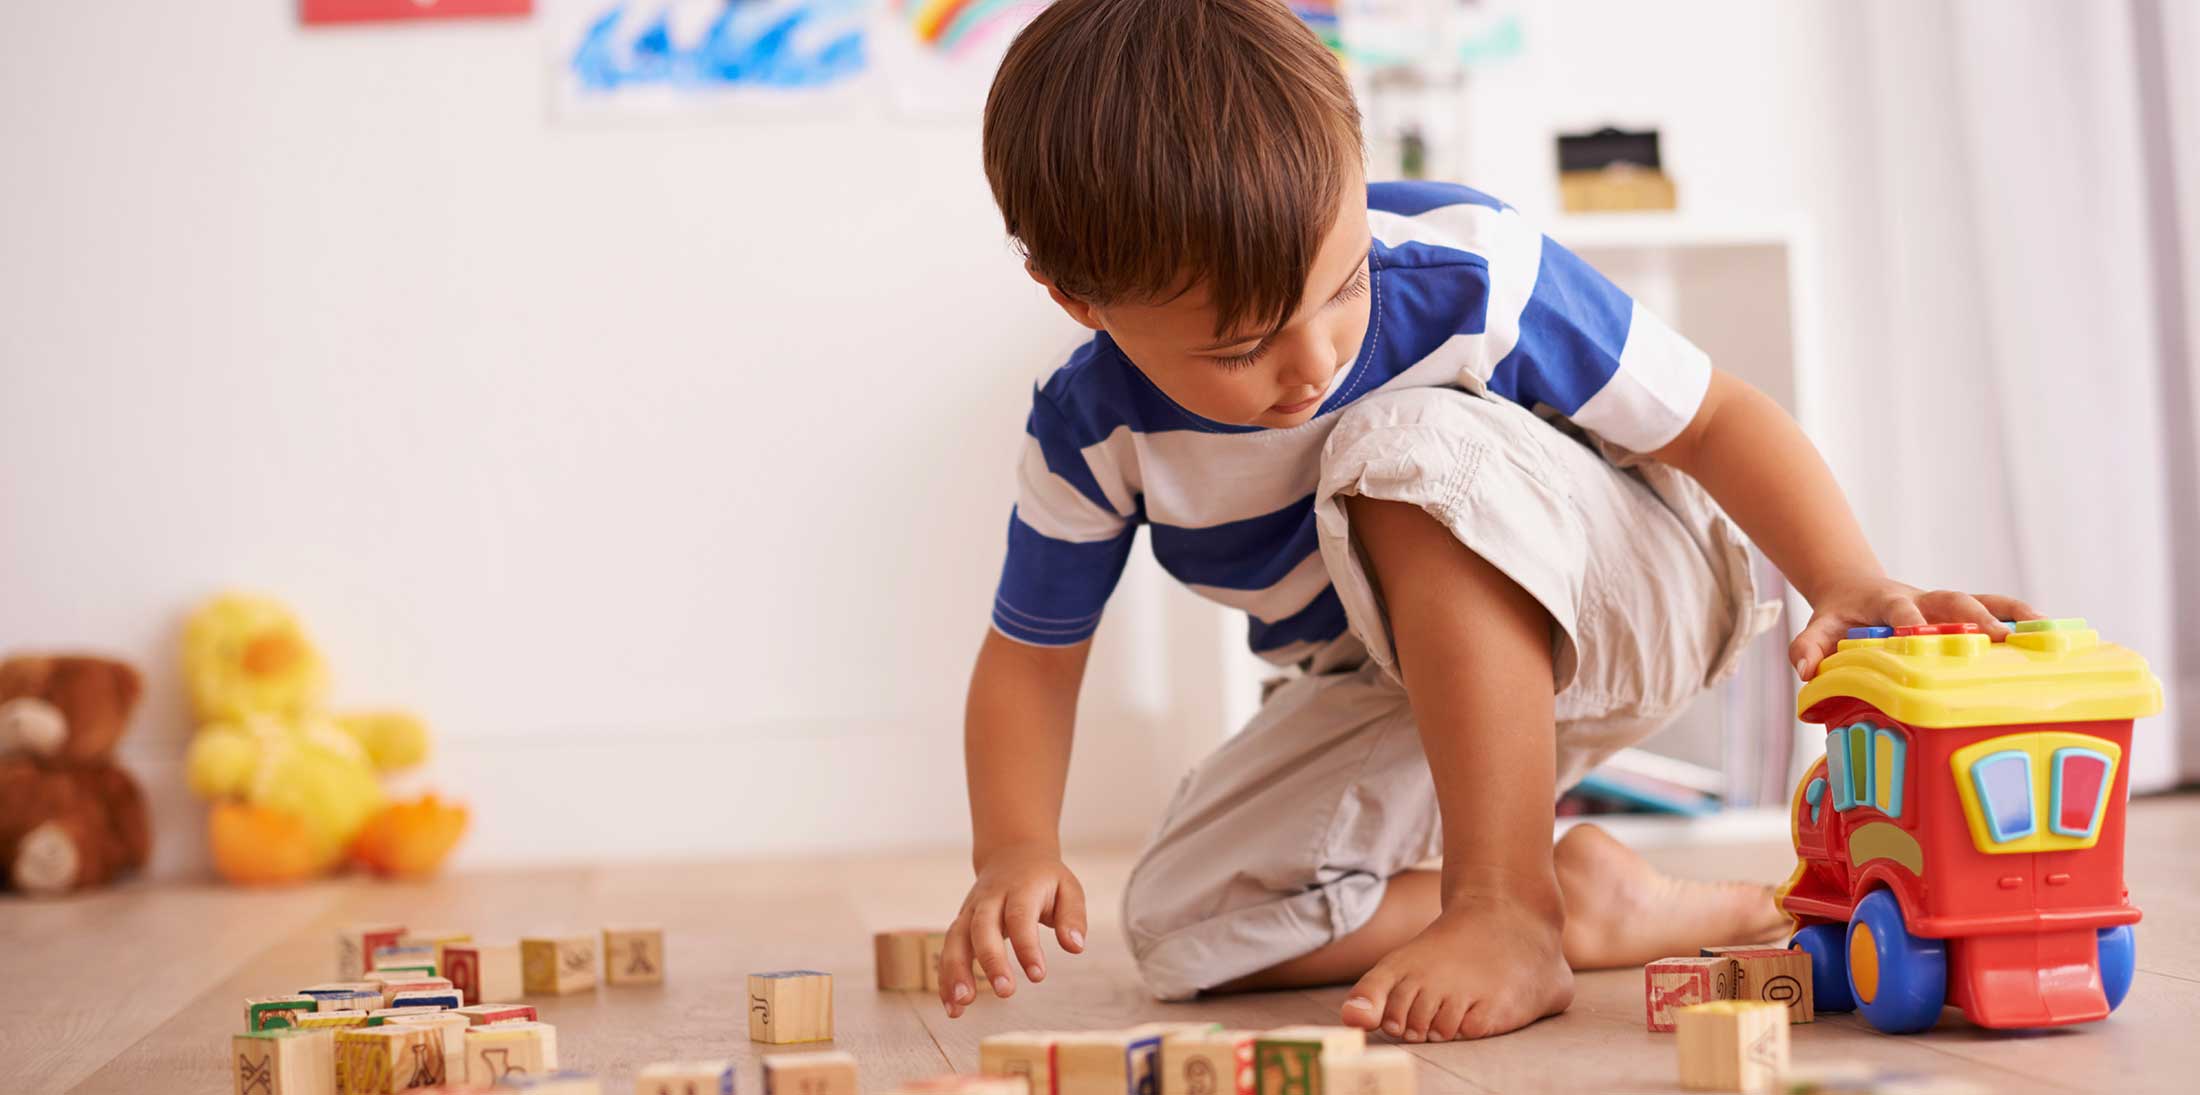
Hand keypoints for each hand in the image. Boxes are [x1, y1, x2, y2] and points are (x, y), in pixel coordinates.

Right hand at [937, 843, 1086, 1016]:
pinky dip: (945, 978)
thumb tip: (1075, 947)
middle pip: (983, 927)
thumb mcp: (1068, 888)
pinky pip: (947, 950)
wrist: (1011, 854)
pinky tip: (952, 1007)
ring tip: (963, 1004)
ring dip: (956, 971)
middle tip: (1006, 992)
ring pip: (956, 939)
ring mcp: (970, 910)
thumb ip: (1072, 917)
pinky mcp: (960, 924)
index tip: (1038, 975)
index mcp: (1020, 889)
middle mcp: (989, 899)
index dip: (1027, 946)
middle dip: (991, 961)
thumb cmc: (1044, 880)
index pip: (1020, 917)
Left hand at [1789, 577, 2039, 679]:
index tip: (1923, 634)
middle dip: (1974, 618)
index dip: (1911, 618)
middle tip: (1997, 640)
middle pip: (1954, 601)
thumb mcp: (1818, 629)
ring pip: (1985, 601)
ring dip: (2013, 617)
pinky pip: (2000, 610)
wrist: (1854, 590)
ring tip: (2047, 636)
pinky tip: (2055, 635)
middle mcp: (1924, 599)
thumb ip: (1808, 647)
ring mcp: (1948, 604)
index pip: (1900, 607)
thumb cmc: (1839, 619)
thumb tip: (1806, 670)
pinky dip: (2026, 618)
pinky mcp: (1966, 610)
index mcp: (1886, 602)